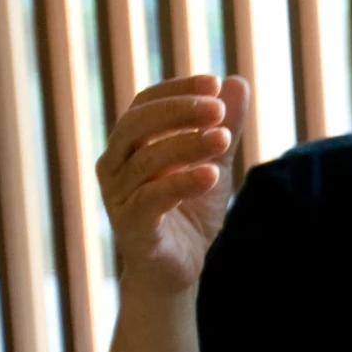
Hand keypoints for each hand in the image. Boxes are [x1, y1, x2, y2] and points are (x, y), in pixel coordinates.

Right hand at [96, 74, 249, 293]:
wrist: (179, 269)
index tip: (214, 82)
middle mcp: (115, 165)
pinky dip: (181, 184)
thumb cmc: (190, 211)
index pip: (145, 103)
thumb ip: (224, 127)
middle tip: (219, 108)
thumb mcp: (215, 163)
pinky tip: (212, 175)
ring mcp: (117, 196)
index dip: (177, 89)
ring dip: (186, 145)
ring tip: (224, 139)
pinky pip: (151, 199)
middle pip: (137, 125)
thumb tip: (237, 82)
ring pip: (145, 161)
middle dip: (178, 111)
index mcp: (130, 144)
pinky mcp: (130, 226)